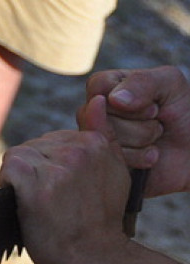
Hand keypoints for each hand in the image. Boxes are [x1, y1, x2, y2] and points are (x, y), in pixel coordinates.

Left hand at [0, 97, 131, 263]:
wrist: (94, 259)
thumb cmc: (98, 224)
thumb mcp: (115, 175)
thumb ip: (102, 139)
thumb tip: (92, 101)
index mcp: (98, 143)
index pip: (53, 139)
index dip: (46, 165)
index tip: (56, 190)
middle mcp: (80, 149)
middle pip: (33, 146)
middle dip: (31, 171)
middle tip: (44, 201)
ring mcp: (59, 166)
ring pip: (18, 156)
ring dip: (18, 179)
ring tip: (34, 203)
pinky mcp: (38, 184)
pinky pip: (10, 167)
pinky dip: (7, 183)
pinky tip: (19, 201)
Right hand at [80, 65, 189, 196]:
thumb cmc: (184, 113)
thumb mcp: (170, 84)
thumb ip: (142, 81)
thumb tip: (112, 99)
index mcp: (110, 89)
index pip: (98, 86)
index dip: (124, 96)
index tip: (152, 103)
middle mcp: (99, 116)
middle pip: (101, 115)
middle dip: (137, 121)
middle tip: (156, 121)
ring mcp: (100, 141)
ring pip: (106, 138)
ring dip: (140, 139)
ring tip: (154, 139)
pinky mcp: (105, 164)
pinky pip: (109, 160)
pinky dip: (138, 158)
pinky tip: (151, 156)